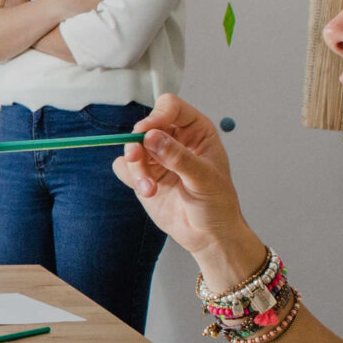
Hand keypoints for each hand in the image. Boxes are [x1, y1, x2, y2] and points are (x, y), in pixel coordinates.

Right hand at [112, 95, 264, 281]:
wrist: (208, 235)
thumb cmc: (217, 204)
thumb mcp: (203, 179)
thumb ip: (178, 157)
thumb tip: (151, 137)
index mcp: (196, 130)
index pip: (170, 108)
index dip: (156, 115)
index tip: (146, 132)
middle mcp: (174, 139)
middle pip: (146, 125)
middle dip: (139, 143)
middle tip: (137, 158)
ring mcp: (157, 157)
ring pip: (132, 147)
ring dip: (136, 167)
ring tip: (149, 188)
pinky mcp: (144, 175)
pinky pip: (125, 167)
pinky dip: (132, 179)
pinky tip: (149, 192)